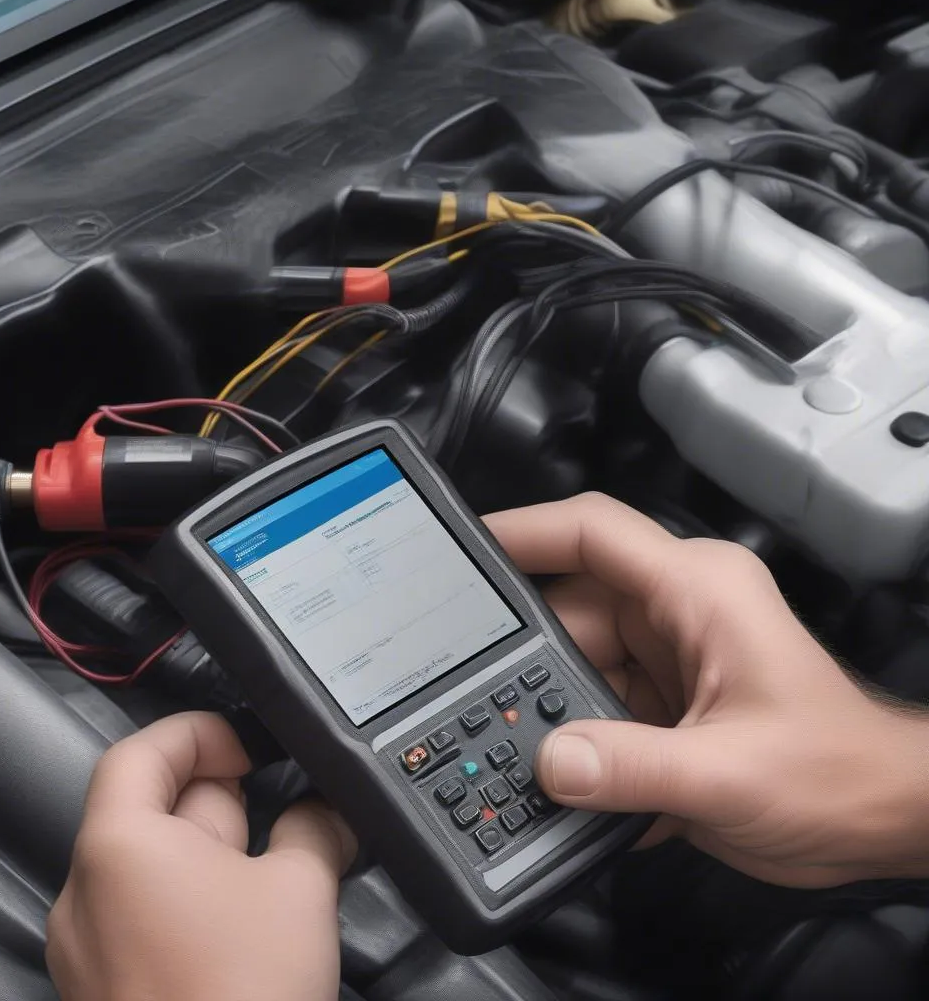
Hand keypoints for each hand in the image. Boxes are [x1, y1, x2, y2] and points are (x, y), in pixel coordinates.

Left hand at [46, 711, 354, 1000]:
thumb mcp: (301, 888)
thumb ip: (315, 826)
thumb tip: (326, 810)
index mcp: (120, 846)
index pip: (144, 749)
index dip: (202, 733)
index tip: (246, 747)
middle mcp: (87, 892)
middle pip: (154, 806)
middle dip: (224, 803)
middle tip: (278, 824)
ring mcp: (89, 947)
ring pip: (155, 865)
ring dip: (213, 857)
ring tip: (269, 889)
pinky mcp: (105, 988)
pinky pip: (147, 916)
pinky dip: (193, 905)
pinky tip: (244, 933)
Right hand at [485, 493, 928, 887]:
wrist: (884, 818)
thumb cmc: (840, 771)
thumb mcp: (730, 773)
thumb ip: (633, 770)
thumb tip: (552, 762)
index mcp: (697, 591)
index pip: (592, 533)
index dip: (522, 530)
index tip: (464, 548)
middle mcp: (678, 611)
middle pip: (570, 609)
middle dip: (528, 657)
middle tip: (484, 696)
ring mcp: (669, 655)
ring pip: (576, 662)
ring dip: (556, 707)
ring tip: (537, 752)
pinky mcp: (664, 699)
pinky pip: (596, 700)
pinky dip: (581, 738)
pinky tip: (578, 776)